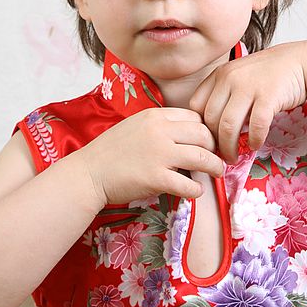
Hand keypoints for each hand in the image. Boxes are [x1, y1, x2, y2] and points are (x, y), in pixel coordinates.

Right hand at [77, 107, 223, 206]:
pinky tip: (196, 191)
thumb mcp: (137, 125)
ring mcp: (158, 154)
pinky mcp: (155, 178)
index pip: (194, 117)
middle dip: (215, 146)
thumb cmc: (112, 151)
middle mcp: (159, 131)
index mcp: (155, 116)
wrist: (88, 173)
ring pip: (201, 157)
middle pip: (203, 134)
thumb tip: (189, 134)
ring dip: (214, 167)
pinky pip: (188, 184)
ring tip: (217, 172)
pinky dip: (197, 189)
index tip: (208, 142)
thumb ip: (161, 126)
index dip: (206, 130)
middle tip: (216, 157)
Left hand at [189, 43, 306, 163]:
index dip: (200, 126)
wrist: (300, 61)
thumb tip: (212, 127)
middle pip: (211, 119)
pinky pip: (255, 126)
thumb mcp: (239, 75)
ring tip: (234, 157)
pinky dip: (253, 140)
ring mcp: (248, 86)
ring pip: (228, 126)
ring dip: (229, 147)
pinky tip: (255, 145)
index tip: (209, 139)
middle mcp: (230, 78)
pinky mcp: (268, 96)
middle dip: (214, 142)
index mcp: (220, 74)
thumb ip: (224, 94)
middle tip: (221, 154)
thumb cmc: (269, 73)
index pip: (196, 105)